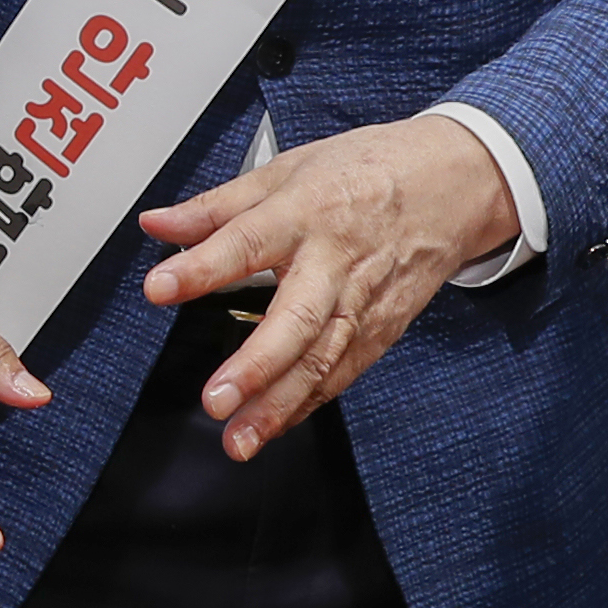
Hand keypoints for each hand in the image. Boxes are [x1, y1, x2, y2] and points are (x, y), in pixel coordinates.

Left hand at [133, 115, 517, 460]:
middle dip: (257, 365)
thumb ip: (216, 206)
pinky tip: (274, 425)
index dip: (202, 266)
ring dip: (280, 405)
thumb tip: (156, 222)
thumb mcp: (286, 170)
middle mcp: (335, 263)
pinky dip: (307, 404)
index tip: (159, 287)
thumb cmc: (365, 174)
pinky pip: (342, 372)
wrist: (451, 184)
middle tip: (217, 399)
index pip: (247, 241)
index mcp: (305, 212)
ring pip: (322, 360)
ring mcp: (363, 301)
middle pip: (297, 318)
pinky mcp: (382, 329)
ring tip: (240, 437)